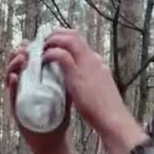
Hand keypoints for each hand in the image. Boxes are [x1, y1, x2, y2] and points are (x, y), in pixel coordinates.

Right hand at [5, 42, 71, 153]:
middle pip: (16, 66)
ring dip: (14, 66)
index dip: (30, 50)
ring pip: (11, 77)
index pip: (29, 62)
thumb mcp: (63, 95)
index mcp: (35, 82)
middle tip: (25, 48)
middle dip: (18, 54)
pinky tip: (15, 78)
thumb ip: (65, 79)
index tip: (34, 42)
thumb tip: (74, 60)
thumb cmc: (57, 118)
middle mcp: (24, 88)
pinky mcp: (16, 110)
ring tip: (20, 59)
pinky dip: (12, 86)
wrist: (53, 141)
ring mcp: (18, 98)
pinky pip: (11, 96)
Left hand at [42, 29, 147, 153]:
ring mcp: (87, 65)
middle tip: (44, 40)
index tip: (55, 43)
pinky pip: (61, 55)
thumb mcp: (100, 90)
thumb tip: (85, 80)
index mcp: (98, 64)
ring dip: (53, 39)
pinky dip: (51, 53)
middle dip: (57, 33)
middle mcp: (93, 60)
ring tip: (40, 47)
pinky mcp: (78, 74)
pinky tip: (43, 59)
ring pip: (68, 39)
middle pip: (74, 35)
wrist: (113, 119)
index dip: (66, 39)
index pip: (81, 43)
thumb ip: (93, 81)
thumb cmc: (107, 110)